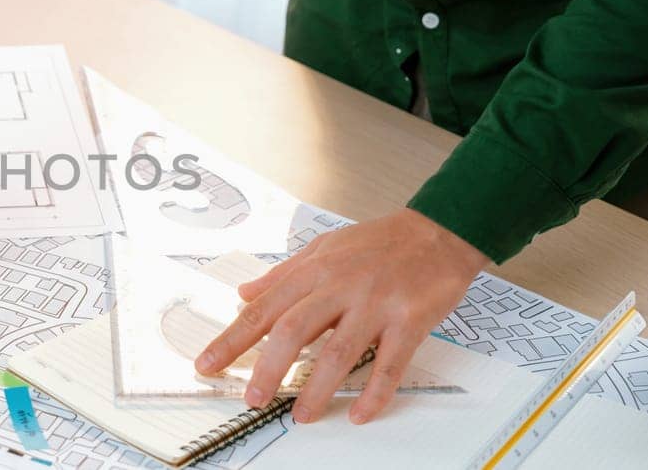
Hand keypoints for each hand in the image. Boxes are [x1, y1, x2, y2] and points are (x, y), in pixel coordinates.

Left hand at [195, 208, 490, 423]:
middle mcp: (340, 286)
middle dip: (268, 368)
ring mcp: (376, 304)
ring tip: (301, 415)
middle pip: (294, 331)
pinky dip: (374, 393)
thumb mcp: (322, 248)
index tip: (208, 363)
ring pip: (339, 352)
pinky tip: (358, 414)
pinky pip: (389, 364)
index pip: (263, 309)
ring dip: (317, 389)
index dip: (232, 338)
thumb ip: (282, 274)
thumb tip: (243, 293)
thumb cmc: (379, 242)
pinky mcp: (409, 321)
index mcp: (314, 270)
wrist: (439, 232)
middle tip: (252, 399)